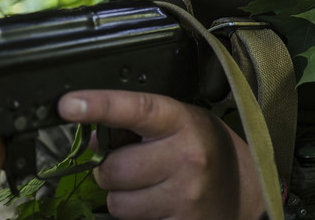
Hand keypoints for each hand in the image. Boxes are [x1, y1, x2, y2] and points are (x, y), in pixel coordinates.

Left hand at [58, 90, 265, 219]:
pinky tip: (161, 204)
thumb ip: (140, 125)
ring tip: (150, 187)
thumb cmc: (207, 149)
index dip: (100, 105)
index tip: (68, 105)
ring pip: (117, 203)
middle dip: (113, 170)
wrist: (246, 189)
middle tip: (134, 165)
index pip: (137, 109)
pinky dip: (139, 216)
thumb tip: (91, 138)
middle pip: (113, 169)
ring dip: (123, 198)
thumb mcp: (180, 123)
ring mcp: (184, 195)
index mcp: (182, 122)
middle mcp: (186, 157)